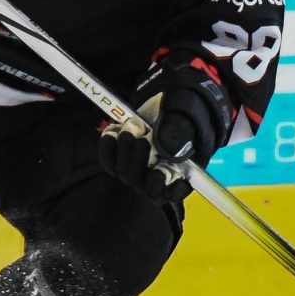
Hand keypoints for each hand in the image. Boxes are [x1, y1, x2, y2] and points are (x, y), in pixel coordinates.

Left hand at [99, 59, 232, 204]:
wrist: (167, 103)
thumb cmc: (184, 111)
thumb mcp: (186, 115)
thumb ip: (179, 131)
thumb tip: (167, 150)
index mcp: (184, 174)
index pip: (172, 193)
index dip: (164, 183)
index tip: (162, 167)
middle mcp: (159, 180)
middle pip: (144, 184)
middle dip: (141, 156)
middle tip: (144, 132)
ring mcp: (137, 172)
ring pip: (124, 172)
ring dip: (125, 145)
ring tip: (134, 124)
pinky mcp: (119, 161)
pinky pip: (108, 161)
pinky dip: (108, 144)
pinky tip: (116, 129)